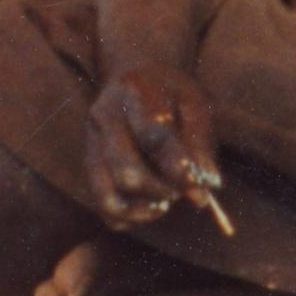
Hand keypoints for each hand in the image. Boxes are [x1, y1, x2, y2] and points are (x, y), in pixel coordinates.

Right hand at [86, 66, 225, 231]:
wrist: (132, 77)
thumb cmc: (171, 94)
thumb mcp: (194, 104)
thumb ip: (201, 143)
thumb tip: (208, 185)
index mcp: (135, 91)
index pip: (154, 136)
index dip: (178, 169)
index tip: (200, 193)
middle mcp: (104, 115)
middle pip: (125, 170)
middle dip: (160, 192)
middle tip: (181, 193)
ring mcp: (90, 141)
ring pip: (107, 194)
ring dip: (142, 210)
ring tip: (164, 204)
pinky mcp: (87, 162)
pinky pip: (101, 205)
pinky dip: (126, 218)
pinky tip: (149, 209)